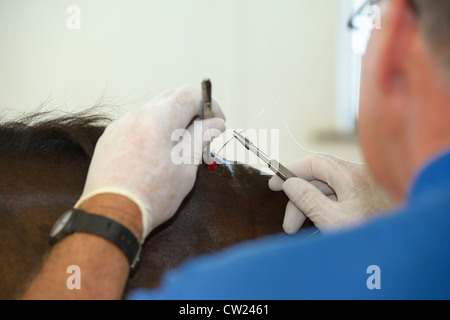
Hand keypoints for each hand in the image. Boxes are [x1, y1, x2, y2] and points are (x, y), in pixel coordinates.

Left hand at [75, 86, 225, 241]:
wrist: (111, 216)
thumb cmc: (152, 195)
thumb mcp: (186, 167)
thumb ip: (201, 137)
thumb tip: (215, 123)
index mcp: (157, 120)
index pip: (189, 94)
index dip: (209, 104)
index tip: (217, 121)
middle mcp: (136, 116)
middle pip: (170, 98)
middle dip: (191, 112)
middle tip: (202, 133)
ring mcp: (119, 126)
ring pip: (153, 112)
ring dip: (171, 123)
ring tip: (179, 150)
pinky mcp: (109, 139)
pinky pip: (137, 126)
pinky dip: (152, 132)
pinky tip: (156, 156)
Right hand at [268, 153, 393, 233]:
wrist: (403, 249)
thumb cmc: (371, 236)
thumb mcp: (333, 220)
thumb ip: (308, 199)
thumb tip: (289, 183)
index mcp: (350, 176)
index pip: (313, 162)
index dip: (291, 171)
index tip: (273, 184)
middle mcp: (358, 175)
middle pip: (319, 178)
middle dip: (299, 199)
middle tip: (289, 224)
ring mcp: (364, 186)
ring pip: (328, 189)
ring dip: (311, 206)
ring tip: (301, 229)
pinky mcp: (367, 197)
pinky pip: (339, 197)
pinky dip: (325, 208)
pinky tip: (319, 224)